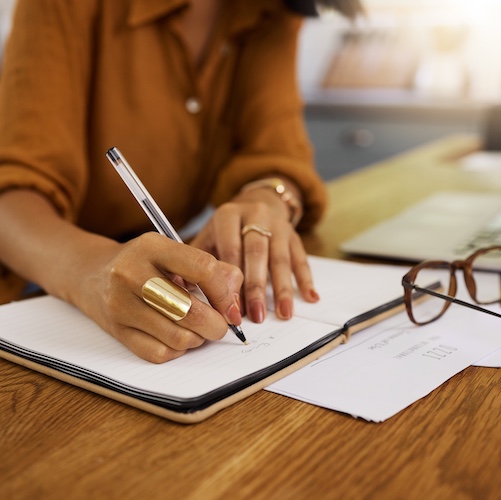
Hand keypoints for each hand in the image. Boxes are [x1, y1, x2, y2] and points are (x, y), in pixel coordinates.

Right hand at [79, 233, 243, 362]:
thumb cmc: (144, 263)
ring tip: (197, 329)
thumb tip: (236, 301)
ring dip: (197, 339)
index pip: (204, 269)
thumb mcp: (174, 253)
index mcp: (152, 246)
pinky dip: (177, 350)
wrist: (93, 274)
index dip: (225, 293)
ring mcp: (120, 304)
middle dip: (216, 325)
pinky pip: (159, 353)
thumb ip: (213, 269)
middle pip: (191, 311)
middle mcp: (131, 273)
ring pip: (178, 337)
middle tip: (220, 325)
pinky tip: (176, 336)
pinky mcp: (116, 331)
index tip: (231, 307)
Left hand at [190, 186, 319, 323]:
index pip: (230, 249)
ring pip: (281, 258)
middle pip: (257, 253)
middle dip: (256, 287)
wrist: (258, 201)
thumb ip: (197, 258)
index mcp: (228, 216)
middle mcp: (255, 216)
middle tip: (256, 316)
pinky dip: (306, 279)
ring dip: (283, 288)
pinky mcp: (294, 235)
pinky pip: (302, 257)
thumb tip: (180, 289)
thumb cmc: (227, 228)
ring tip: (284, 313)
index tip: (231, 308)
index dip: (231, 280)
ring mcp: (278, 225)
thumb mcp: (209, 234)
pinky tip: (310, 297)